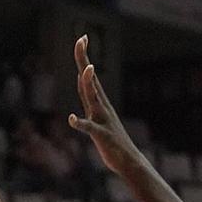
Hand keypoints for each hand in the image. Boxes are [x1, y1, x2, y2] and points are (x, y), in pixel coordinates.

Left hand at [67, 36, 136, 175]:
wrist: (129, 162)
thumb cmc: (112, 142)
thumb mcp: (97, 116)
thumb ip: (89, 100)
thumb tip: (80, 80)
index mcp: (99, 103)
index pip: (88, 76)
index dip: (83, 58)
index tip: (82, 38)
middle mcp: (101, 107)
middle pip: (90, 80)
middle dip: (84, 60)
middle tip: (81, 39)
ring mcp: (102, 120)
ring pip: (93, 99)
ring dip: (88, 85)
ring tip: (85, 69)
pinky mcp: (102, 136)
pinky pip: (90, 128)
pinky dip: (81, 123)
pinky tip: (72, 119)